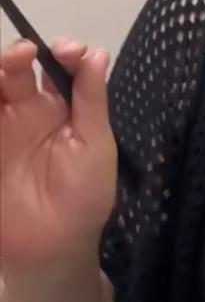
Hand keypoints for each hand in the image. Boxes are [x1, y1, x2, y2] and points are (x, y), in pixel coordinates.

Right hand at [0, 38, 116, 272]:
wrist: (52, 250)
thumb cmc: (83, 197)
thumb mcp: (96, 147)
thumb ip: (92, 100)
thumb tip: (98, 52)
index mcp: (61, 107)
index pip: (58, 66)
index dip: (62, 51)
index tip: (65, 52)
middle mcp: (27, 110)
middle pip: (15, 69)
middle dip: (17, 54)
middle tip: (22, 55)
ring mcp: (1, 129)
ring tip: (2, 73)